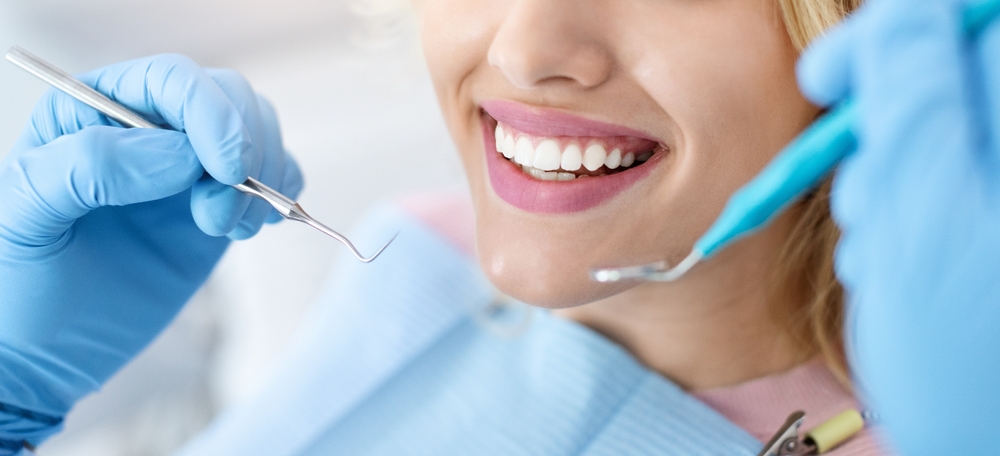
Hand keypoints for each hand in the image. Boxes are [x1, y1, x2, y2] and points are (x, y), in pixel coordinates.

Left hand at [0, 54, 301, 450]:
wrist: (41, 351)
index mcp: (90, 112)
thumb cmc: (16, 284)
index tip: (227, 169)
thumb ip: (87, 169)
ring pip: (258, 131)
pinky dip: (279, 195)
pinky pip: (272, 175)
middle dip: (246, 149)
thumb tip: (180, 155)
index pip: (173, 81)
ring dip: (264, 177)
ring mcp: (187, 168)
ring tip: (227, 228)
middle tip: (220, 215)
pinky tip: (246, 228)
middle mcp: (146, 129)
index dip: (212, 114)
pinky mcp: (216, 205)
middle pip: (228, 98)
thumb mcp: (22, 217)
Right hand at [797, 0, 999, 452]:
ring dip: (883, 177)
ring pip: (939, 136)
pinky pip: (943, 184)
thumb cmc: (964, 360)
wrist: (992, 448)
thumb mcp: (921, 221)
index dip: (890, 36)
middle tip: (856, 192)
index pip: (969, 28)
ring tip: (873, 243)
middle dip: (880, 125)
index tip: (823, 77)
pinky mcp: (987, 226)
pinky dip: (901, 211)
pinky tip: (891, 260)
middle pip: (953, 78)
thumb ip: (913, 102)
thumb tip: (900, 14)